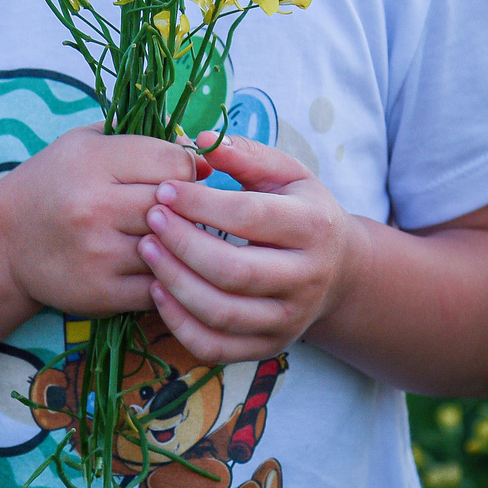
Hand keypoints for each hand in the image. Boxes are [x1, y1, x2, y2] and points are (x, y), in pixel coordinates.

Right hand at [0, 128, 199, 317]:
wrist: (4, 242)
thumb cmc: (54, 183)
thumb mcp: (84, 142)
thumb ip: (139, 138)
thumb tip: (204, 156)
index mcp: (93, 161)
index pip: (175, 163)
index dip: (188, 170)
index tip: (183, 177)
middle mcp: (94, 206)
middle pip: (177, 206)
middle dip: (188, 207)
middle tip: (185, 209)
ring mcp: (98, 253)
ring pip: (172, 248)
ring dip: (181, 245)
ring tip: (176, 237)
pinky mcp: (99, 293)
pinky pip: (158, 286)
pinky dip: (166, 277)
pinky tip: (159, 266)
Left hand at [139, 134, 361, 364]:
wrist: (339, 271)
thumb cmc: (302, 211)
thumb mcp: (288, 174)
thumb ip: (247, 154)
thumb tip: (199, 139)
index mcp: (313, 228)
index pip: (250, 217)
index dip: (201, 204)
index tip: (164, 189)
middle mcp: (306, 279)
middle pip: (234, 271)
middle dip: (183, 244)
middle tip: (151, 219)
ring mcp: (288, 320)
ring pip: (221, 313)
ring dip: (174, 282)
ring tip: (147, 249)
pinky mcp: (269, 347)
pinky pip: (214, 347)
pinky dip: (179, 323)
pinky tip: (157, 291)